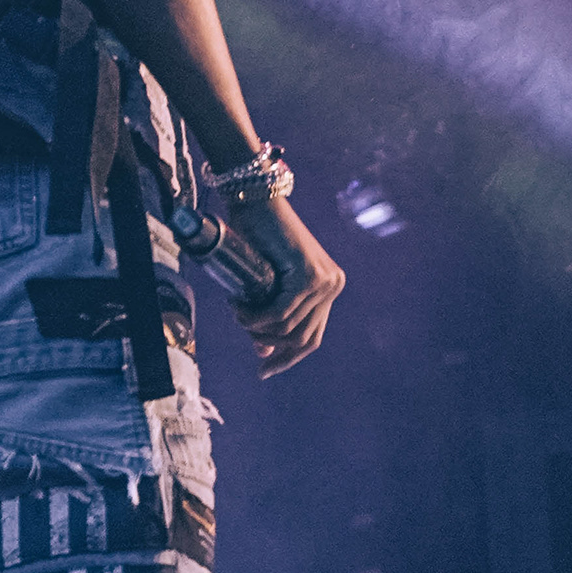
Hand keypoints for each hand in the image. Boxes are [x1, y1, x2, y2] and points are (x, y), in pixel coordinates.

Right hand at [231, 192, 341, 376]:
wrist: (258, 201)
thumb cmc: (258, 237)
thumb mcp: (267, 285)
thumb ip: (273, 316)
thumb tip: (264, 353)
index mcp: (329, 288)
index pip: (312, 336)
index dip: (288, 359)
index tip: (264, 371)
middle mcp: (333, 286)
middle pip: (303, 339)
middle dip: (270, 347)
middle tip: (246, 335)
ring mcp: (325, 282)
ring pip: (288, 328)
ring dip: (256, 329)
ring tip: (238, 314)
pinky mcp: (309, 277)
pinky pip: (280, 313)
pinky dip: (256, 318)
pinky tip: (240, 310)